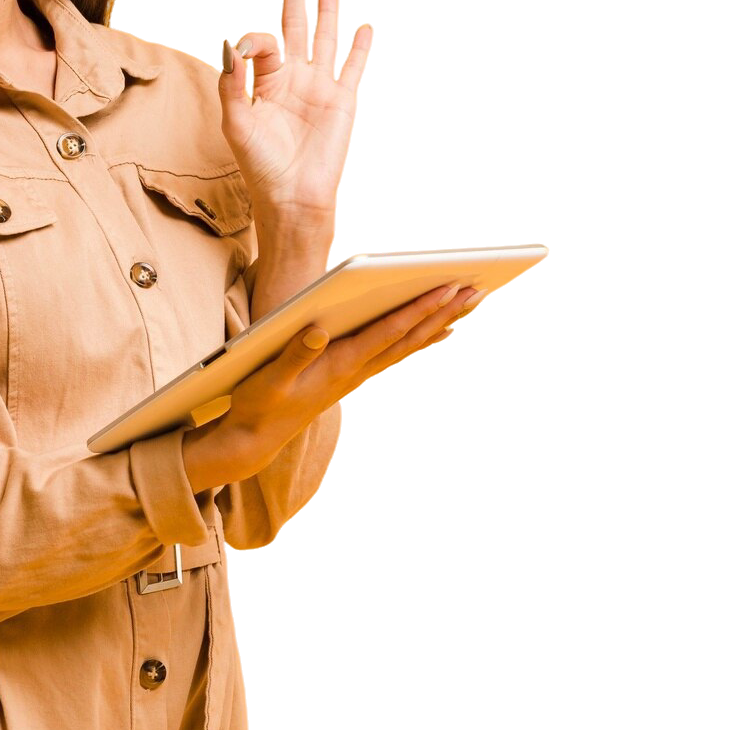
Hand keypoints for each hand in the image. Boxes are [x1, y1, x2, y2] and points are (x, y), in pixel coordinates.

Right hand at [183, 282, 490, 488]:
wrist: (255, 441)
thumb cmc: (259, 404)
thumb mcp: (268, 378)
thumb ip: (293, 355)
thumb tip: (317, 331)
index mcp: (340, 365)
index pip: (389, 332)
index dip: (419, 309)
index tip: (447, 289)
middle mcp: (357, 372)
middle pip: (409, 338)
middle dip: (443, 312)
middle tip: (474, 289)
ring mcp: (358, 379)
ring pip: (409, 350)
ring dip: (440, 328)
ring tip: (470, 310)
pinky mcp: (353, 382)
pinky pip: (397, 359)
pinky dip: (421, 344)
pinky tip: (437, 336)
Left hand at [216, 0, 378, 220]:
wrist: (295, 199)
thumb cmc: (262, 167)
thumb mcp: (237, 123)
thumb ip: (232, 82)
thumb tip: (229, 42)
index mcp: (265, 80)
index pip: (265, 40)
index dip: (257, 36)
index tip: (250, 45)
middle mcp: (295, 77)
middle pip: (297, 23)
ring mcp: (323, 86)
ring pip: (328, 37)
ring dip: (330, 8)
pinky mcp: (347, 100)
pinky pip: (357, 67)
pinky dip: (363, 46)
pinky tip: (367, 24)